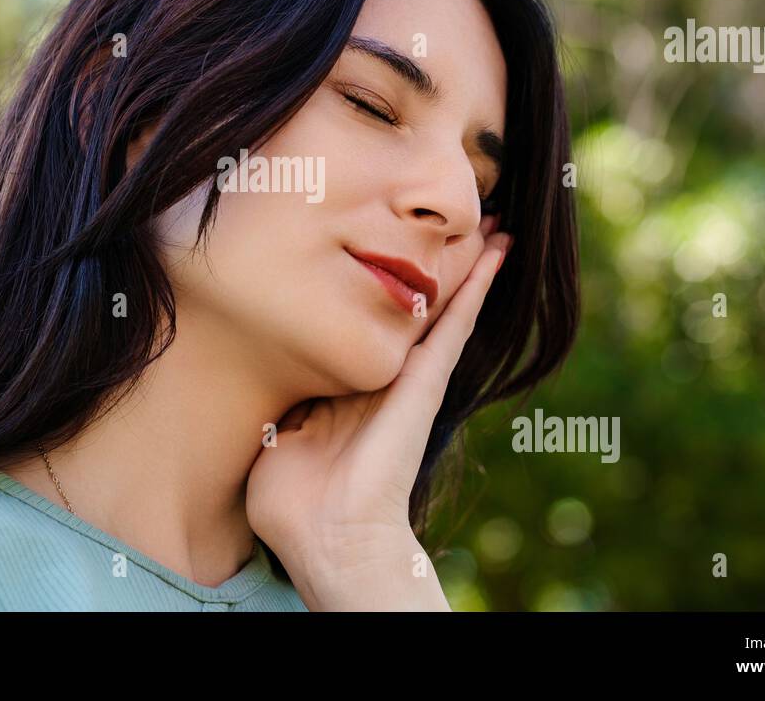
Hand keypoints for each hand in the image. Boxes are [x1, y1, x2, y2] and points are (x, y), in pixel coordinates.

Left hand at [246, 216, 512, 608]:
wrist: (328, 539)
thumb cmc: (293, 501)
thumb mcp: (276, 435)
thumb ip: (280, 404)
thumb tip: (268, 382)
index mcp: (347, 389)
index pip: (368, 328)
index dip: (381, 293)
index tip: (387, 248)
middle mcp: (384, 380)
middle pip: (416, 311)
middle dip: (438, 269)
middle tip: (466, 224)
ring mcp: (410, 381)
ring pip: (443, 310)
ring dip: (469, 267)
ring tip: (494, 226)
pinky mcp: (426, 385)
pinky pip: (455, 327)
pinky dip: (477, 288)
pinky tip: (496, 253)